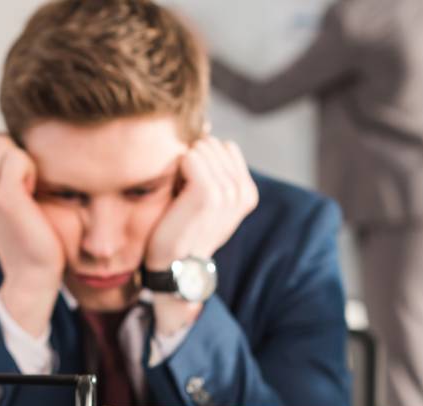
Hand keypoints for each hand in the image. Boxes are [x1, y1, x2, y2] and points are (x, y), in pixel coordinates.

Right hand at [0, 134, 63, 336]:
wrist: (32, 274)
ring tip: (28, 189)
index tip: (17, 182)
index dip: (4, 154)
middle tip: (26, 185)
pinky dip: (29, 167)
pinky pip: (16, 157)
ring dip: (22, 159)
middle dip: (13, 153)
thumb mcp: (2, 206)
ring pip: (1, 142)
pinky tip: (33, 192)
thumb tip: (6, 144)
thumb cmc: (28, 237)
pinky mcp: (2, 197)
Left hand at [146, 137, 257, 334]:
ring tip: (179, 197)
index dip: (202, 161)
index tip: (192, 191)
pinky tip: (174, 194)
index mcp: (247, 192)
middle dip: (192, 161)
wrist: (174, 265)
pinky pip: (189, 157)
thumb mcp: (208, 197)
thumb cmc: (183, 229)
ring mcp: (228, 192)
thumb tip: (206, 123)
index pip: (224, 147)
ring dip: (182, 167)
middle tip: (183, 195)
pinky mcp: (208, 193)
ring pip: (201, 148)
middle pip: (212, 144)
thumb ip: (214, 166)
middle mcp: (242, 191)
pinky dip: (176, 170)